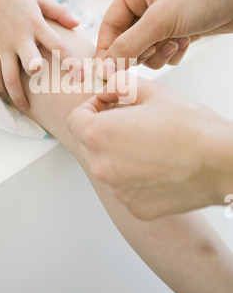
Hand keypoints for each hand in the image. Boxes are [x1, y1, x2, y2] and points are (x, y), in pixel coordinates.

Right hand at [0, 0, 80, 110]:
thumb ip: (59, 11)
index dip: (71, 62)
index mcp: (36, 24)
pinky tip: (6, 96)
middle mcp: (20, 37)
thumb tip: (78, 25)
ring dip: (16, 95)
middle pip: (31, 64)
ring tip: (24, 107)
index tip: (80, 77)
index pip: (57, 46)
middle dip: (38, 78)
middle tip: (47, 93)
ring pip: (9, 76)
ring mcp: (2, 46)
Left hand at [68, 77, 232, 218]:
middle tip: (129, 120)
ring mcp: (117, 191)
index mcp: (99, 135)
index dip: (91, 107)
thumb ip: (119, 85)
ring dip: (117, 152)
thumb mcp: (151, 91)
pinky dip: (132, 176)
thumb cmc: (190, 127)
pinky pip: (123, 187)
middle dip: (102, 128)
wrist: (221, 162)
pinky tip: (156, 165)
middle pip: (88, 143)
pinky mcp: (134, 207)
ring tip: (146, 143)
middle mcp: (102, 167)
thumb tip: (106, 89)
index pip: (74, 118)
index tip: (108, 105)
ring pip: (105, 165)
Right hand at [97, 0, 232, 71]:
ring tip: (176, 42)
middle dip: (142, 50)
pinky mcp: (175, 30)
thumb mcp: (160, 20)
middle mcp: (145, 3)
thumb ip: (129, 45)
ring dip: (159, 53)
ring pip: (144, 51)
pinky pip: (161, 53)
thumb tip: (105, 67)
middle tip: (156, 47)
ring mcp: (161, 18)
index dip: (107, 49)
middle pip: (126, 41)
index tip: (105, 72)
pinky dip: (172, 53)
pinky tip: (187, 41)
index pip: (110, 25)